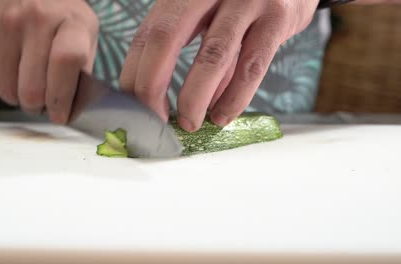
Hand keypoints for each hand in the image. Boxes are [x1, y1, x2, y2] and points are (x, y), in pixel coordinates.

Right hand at [0, 0, 98, 123]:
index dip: (62, 97)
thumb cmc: (66, 16)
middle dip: (40, 108)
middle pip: (33, 86)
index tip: (61, 115)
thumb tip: (76, 109)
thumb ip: (88, 69)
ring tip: (33, 92)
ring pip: (9, 88)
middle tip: (45, 107)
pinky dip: (7, 84)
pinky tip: (18, 73)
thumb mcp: (88, 34)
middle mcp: (37, 19)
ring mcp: (7, 24)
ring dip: (21, 100)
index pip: (65, 62)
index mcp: (72, 21)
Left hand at [120, 0, 318, 131]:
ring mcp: (245, 1)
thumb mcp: (208, 15)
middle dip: (153, 86)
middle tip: (154, 119)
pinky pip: (252, 66)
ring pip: (212, 56)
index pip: (147, 34)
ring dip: (195, 98)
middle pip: (167, 38)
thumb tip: (179, 102)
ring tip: (190, 123)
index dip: (135, 74)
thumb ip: (193, 51)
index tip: (135, 107)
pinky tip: (223, 115)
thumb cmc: (241, 2)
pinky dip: (235, 97)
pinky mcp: (278, 17)